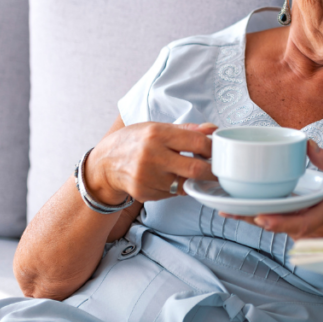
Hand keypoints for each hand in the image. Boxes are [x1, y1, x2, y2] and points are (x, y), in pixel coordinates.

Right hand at [85, 122, 217, 204]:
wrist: (104, 163)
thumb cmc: (134, 141)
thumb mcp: (157, 127)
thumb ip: (187, 130)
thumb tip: (213, 130)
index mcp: (158, 134)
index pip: (198, 143)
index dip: (213, 148)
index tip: (218, 151)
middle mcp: (152, 156)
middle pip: (195, 169)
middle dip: (212, 172)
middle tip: (218, 171)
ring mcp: (147, 177)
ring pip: (185, 184)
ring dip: (192, 180)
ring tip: (189, 172)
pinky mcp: (145, 193)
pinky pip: (172, 194)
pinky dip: (176, 188)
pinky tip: (169, 179)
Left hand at [220, 141, 322, 238]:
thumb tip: (308, 144)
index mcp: (321, 217)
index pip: (295, 223)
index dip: (276, 221)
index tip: (259, 216)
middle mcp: (308, 230)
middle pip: (275, 225)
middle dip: (250, 217)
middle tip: (225, 209)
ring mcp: (302, 233)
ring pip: (274, 226)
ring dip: (252, 216)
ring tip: (227, 206)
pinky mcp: (299, 232)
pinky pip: (279, 224)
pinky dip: (262, 215)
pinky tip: (245, 206)